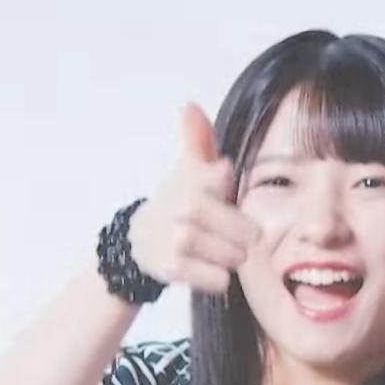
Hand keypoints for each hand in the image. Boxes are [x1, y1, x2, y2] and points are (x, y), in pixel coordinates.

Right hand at [128, 103, 262, 296]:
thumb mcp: (188, 170)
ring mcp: (180, 238)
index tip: (220, 190)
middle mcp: (186, 207)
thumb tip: (189, 105)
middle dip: (243, 238)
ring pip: (235, 256)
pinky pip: (219, 279)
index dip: (227, 187)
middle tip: (227, 236)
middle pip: (247, 231)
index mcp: (195, 181)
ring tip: (216, 252)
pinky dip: (218, 279)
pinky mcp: (175, 267)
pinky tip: (206, 268)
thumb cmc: (176, 202)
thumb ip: (198, 140)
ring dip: (231, 258)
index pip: (222, 178)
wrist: (138, 242)